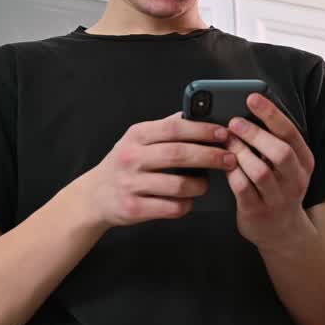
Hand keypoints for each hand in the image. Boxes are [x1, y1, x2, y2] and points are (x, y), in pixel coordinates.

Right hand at [82, 113, 235, 227]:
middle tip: (230, 158)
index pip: (174, 128)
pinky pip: (171, 208)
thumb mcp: (138, 139)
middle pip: (179, 155)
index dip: (202, 130)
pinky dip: (186, 205)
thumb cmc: (124, 164)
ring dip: (200, 185)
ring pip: (178, 185)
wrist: (94, 196)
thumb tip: (201, 115)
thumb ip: (166, 128)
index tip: (223, 133)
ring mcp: (131, 185)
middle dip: (210, 156)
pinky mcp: (134, 209)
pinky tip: (188, 200)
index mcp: (136, 136)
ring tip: (206, 183)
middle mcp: (131, 158)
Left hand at [224, 94, 315, 251]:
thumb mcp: (286, 165)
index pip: (290, 133)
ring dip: (240, 152)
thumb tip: (246, 110)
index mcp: (304, 162)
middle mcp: (295, 180)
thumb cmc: (278, 188)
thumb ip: (273, 141)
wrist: (282, 232)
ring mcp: (278, 198)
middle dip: (255, 133)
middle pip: (279, 152)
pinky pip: (243, 189)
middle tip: (234, 122)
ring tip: (227, 140)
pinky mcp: (258, 212)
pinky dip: (232, 172)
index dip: (271, 113)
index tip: (252, 97)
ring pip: (260, 171)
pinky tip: (225, 163)